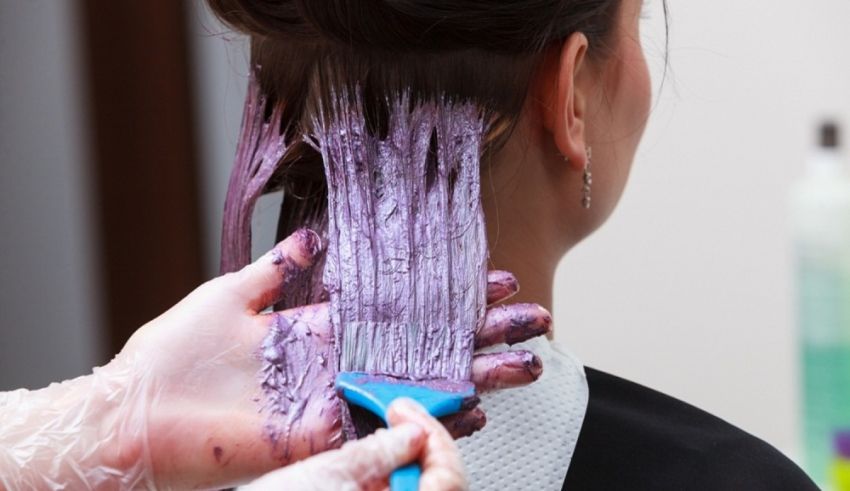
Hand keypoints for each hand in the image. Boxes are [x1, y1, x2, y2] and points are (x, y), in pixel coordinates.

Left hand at [0, 230, 549, 489]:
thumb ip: (278, 268)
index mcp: (321, 327)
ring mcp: (338, 401)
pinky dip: (436, 419)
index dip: (448, 298)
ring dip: (478, 377)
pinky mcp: (325, 437)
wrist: (136, 414)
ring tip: (526, 364)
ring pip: (422, 386)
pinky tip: (476, 407)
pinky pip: (392, 427)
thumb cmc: (172, 355)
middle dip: (483, 336)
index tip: (493, 280)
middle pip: (427, 348)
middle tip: (532, 322)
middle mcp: (340, 364)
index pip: (402, 309)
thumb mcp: (231, 294)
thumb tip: (313, 238)